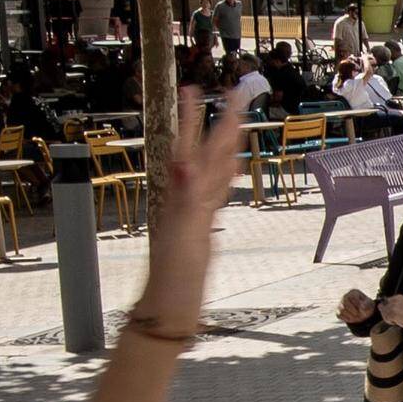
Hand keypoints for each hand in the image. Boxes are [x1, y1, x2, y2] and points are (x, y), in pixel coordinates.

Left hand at [140, 86, 236, 322]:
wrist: (171, 313)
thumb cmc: (173, 280)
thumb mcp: (180, 235)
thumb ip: (183, 198)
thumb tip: (182, 162)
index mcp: (184, 198)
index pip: (193, 149)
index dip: (193, 119)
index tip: (193, 88)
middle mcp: (190, 201)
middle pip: (208, 154)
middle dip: (218, 124)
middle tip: (230, 93)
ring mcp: (197, 215)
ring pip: (214, 172)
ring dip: (223, 146)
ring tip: (232, 122)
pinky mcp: (203, 230)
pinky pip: (216, 196)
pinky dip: (224, 179)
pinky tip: (229, 171)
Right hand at [334, 286, 375, 329]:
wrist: (364, 312)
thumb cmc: (367, 306)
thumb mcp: (369, 304)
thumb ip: (366, 304)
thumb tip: (361, 307)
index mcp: (353, 292)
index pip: (352, 298)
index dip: (358, 306)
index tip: (363, 310)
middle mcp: (345, 296)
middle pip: (345, 304)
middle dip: (354, 312)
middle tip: (360, 315)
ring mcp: (340, 304)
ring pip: (342, 310)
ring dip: (351, 316)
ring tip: (357, 317)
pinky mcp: (338, 311)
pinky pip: (339, 315)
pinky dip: (346, 318)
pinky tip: (352, 318)